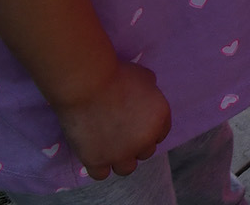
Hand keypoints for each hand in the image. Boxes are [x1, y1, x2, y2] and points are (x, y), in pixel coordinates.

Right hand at [53, 56, 170, 182]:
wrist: (88, 84)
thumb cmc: (117, 74)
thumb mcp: (145, 77)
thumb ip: (150, 91)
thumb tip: (146, 94)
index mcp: (160, 119)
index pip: (161, 134)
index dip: (148, 129)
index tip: (136, 126)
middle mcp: (144, 140)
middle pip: (145, 152)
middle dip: (136, 144)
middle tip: (121, 134)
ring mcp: (120, 154)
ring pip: (126, 168)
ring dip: (120, 159)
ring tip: (109, 148)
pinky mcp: (97, 160)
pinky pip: (101, 174)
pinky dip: (99, 167)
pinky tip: (94, 155)